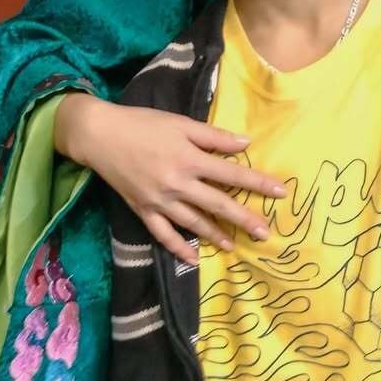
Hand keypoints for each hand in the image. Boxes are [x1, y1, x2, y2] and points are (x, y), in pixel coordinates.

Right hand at [54, 93, 284, 263]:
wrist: (100, 135)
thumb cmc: (144, 124)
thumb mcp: (182, 123)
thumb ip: (214, 136)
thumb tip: (246, 144)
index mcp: (190, 159)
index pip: (232, 174)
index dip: (257, 183)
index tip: (280, 192)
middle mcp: (178, 184)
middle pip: (218, 204)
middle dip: (244, 218)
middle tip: (265, 233)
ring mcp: (160, 201)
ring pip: (193, 223)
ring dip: (215, 235)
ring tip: (235, 246)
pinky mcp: (143, 211)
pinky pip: (163, 234)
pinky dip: (178, 248)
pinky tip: (193, 258)